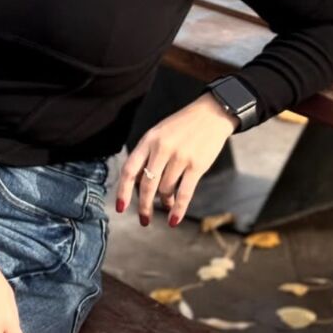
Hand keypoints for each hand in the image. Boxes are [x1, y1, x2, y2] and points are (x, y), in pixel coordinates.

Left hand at [115, 94, 237, 226]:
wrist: (211, 113)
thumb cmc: (182, 126)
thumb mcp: (159, 133)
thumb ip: (148, 155)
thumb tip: (141, 185)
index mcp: (149, 140)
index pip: (130, 169)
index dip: (123, 191)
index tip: (121, 207)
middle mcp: (161, 148)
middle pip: (146, 185)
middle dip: (144, 206)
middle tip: (144, 219)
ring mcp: (180, 157)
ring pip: (165, 190)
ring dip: (164, 202)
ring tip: (166, 205)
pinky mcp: (196, 165)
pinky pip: (184, 194)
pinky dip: (178, 210)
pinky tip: (174, 220)